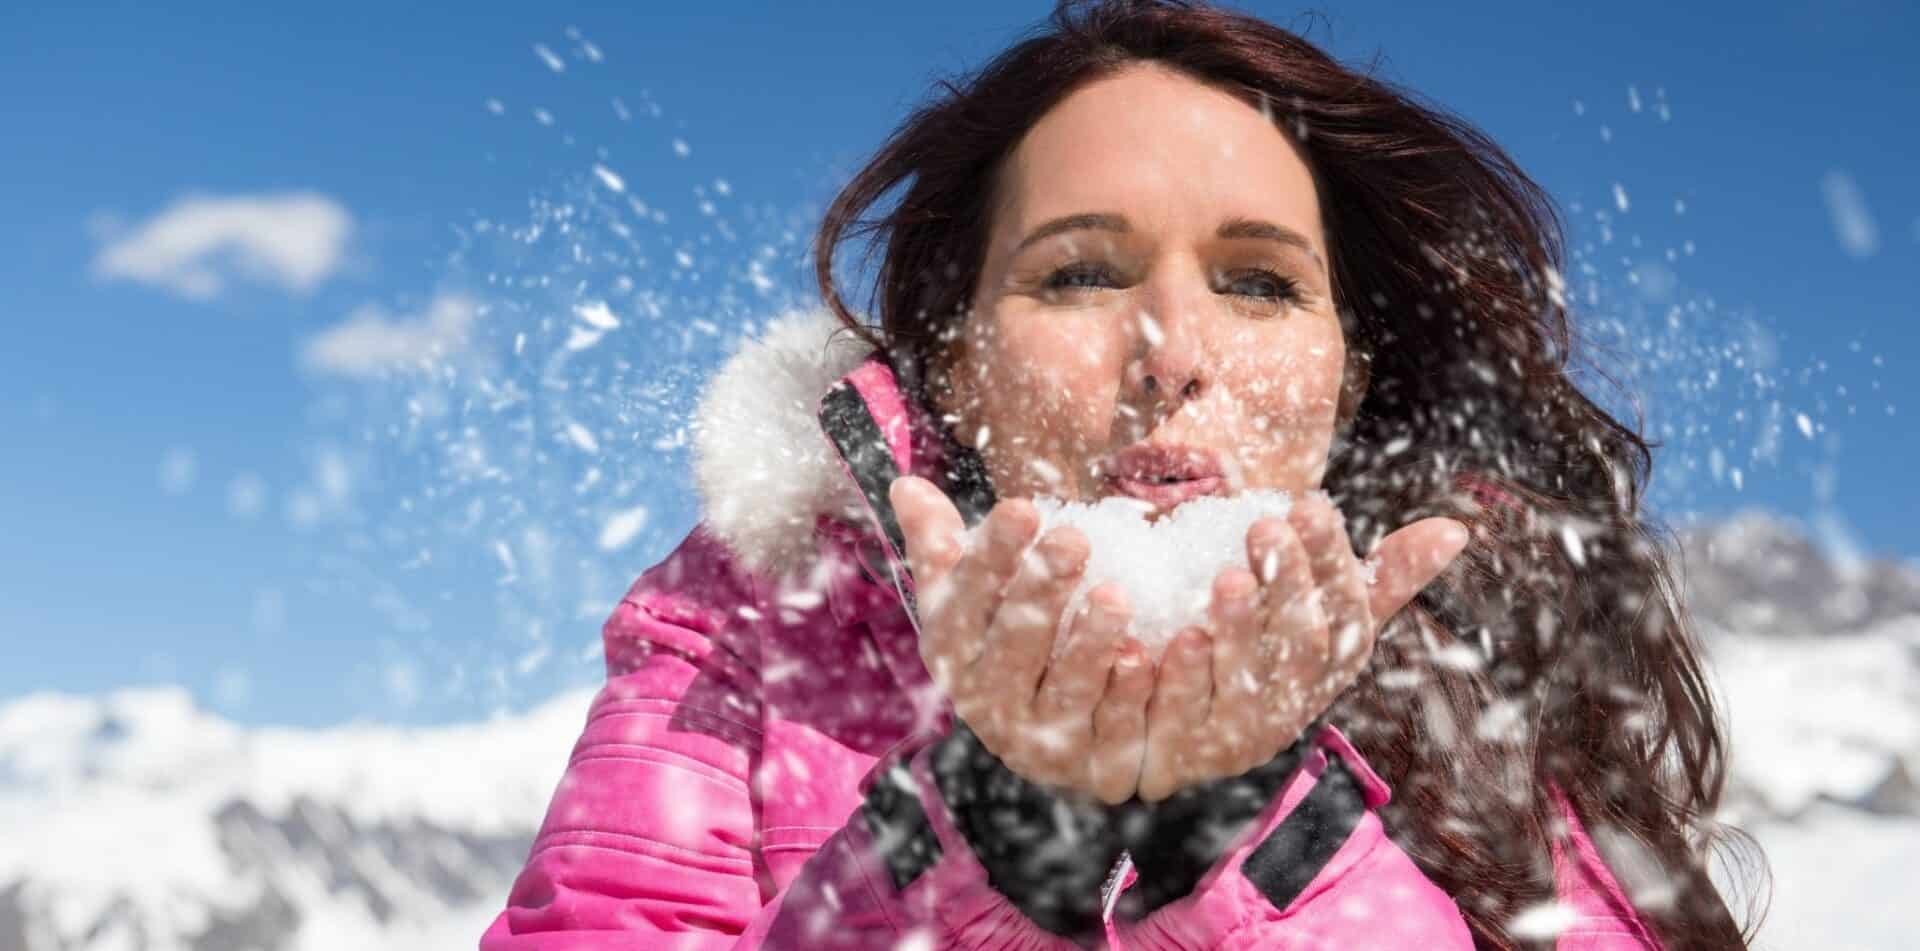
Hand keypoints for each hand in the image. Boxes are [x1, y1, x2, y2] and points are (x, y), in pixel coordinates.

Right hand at [891, 475, 1153, 804]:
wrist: (1050, 742)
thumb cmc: (1005, 645)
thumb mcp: (968, 600)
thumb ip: (941, 545)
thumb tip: (906, 484)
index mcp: (956, 656)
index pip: (967, 604)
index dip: (992, 559)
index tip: (1022, 510)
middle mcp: (991, 705)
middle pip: (1015, 647)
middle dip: (1041, 593)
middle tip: (1073, 540)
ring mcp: (1044, 743)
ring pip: (1067, 693)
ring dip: (1089, 645)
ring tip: (1116, 595)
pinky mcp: (1099, 766)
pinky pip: (1118, 732)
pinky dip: (1134, 695)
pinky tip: (1150, 655)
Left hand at [1134, 493, 1469, 800]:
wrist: (1177, 748)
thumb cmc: (1266, 664)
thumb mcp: (1326, 622)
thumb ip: (1383, 579)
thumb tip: (1457, 529)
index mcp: (1328, 669)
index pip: (1343, 614)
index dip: (1328, 562)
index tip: (1310, 504)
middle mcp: (1290, 708)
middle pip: (1299, 648)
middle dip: (1287, 586)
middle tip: (1265, 526)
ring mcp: (1234, 738)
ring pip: (1243, 688)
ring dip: (1238, 633)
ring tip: (1226, 578)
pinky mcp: (1175, 756)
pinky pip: (1172, 721)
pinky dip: (1167, 681)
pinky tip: (1156, 640)